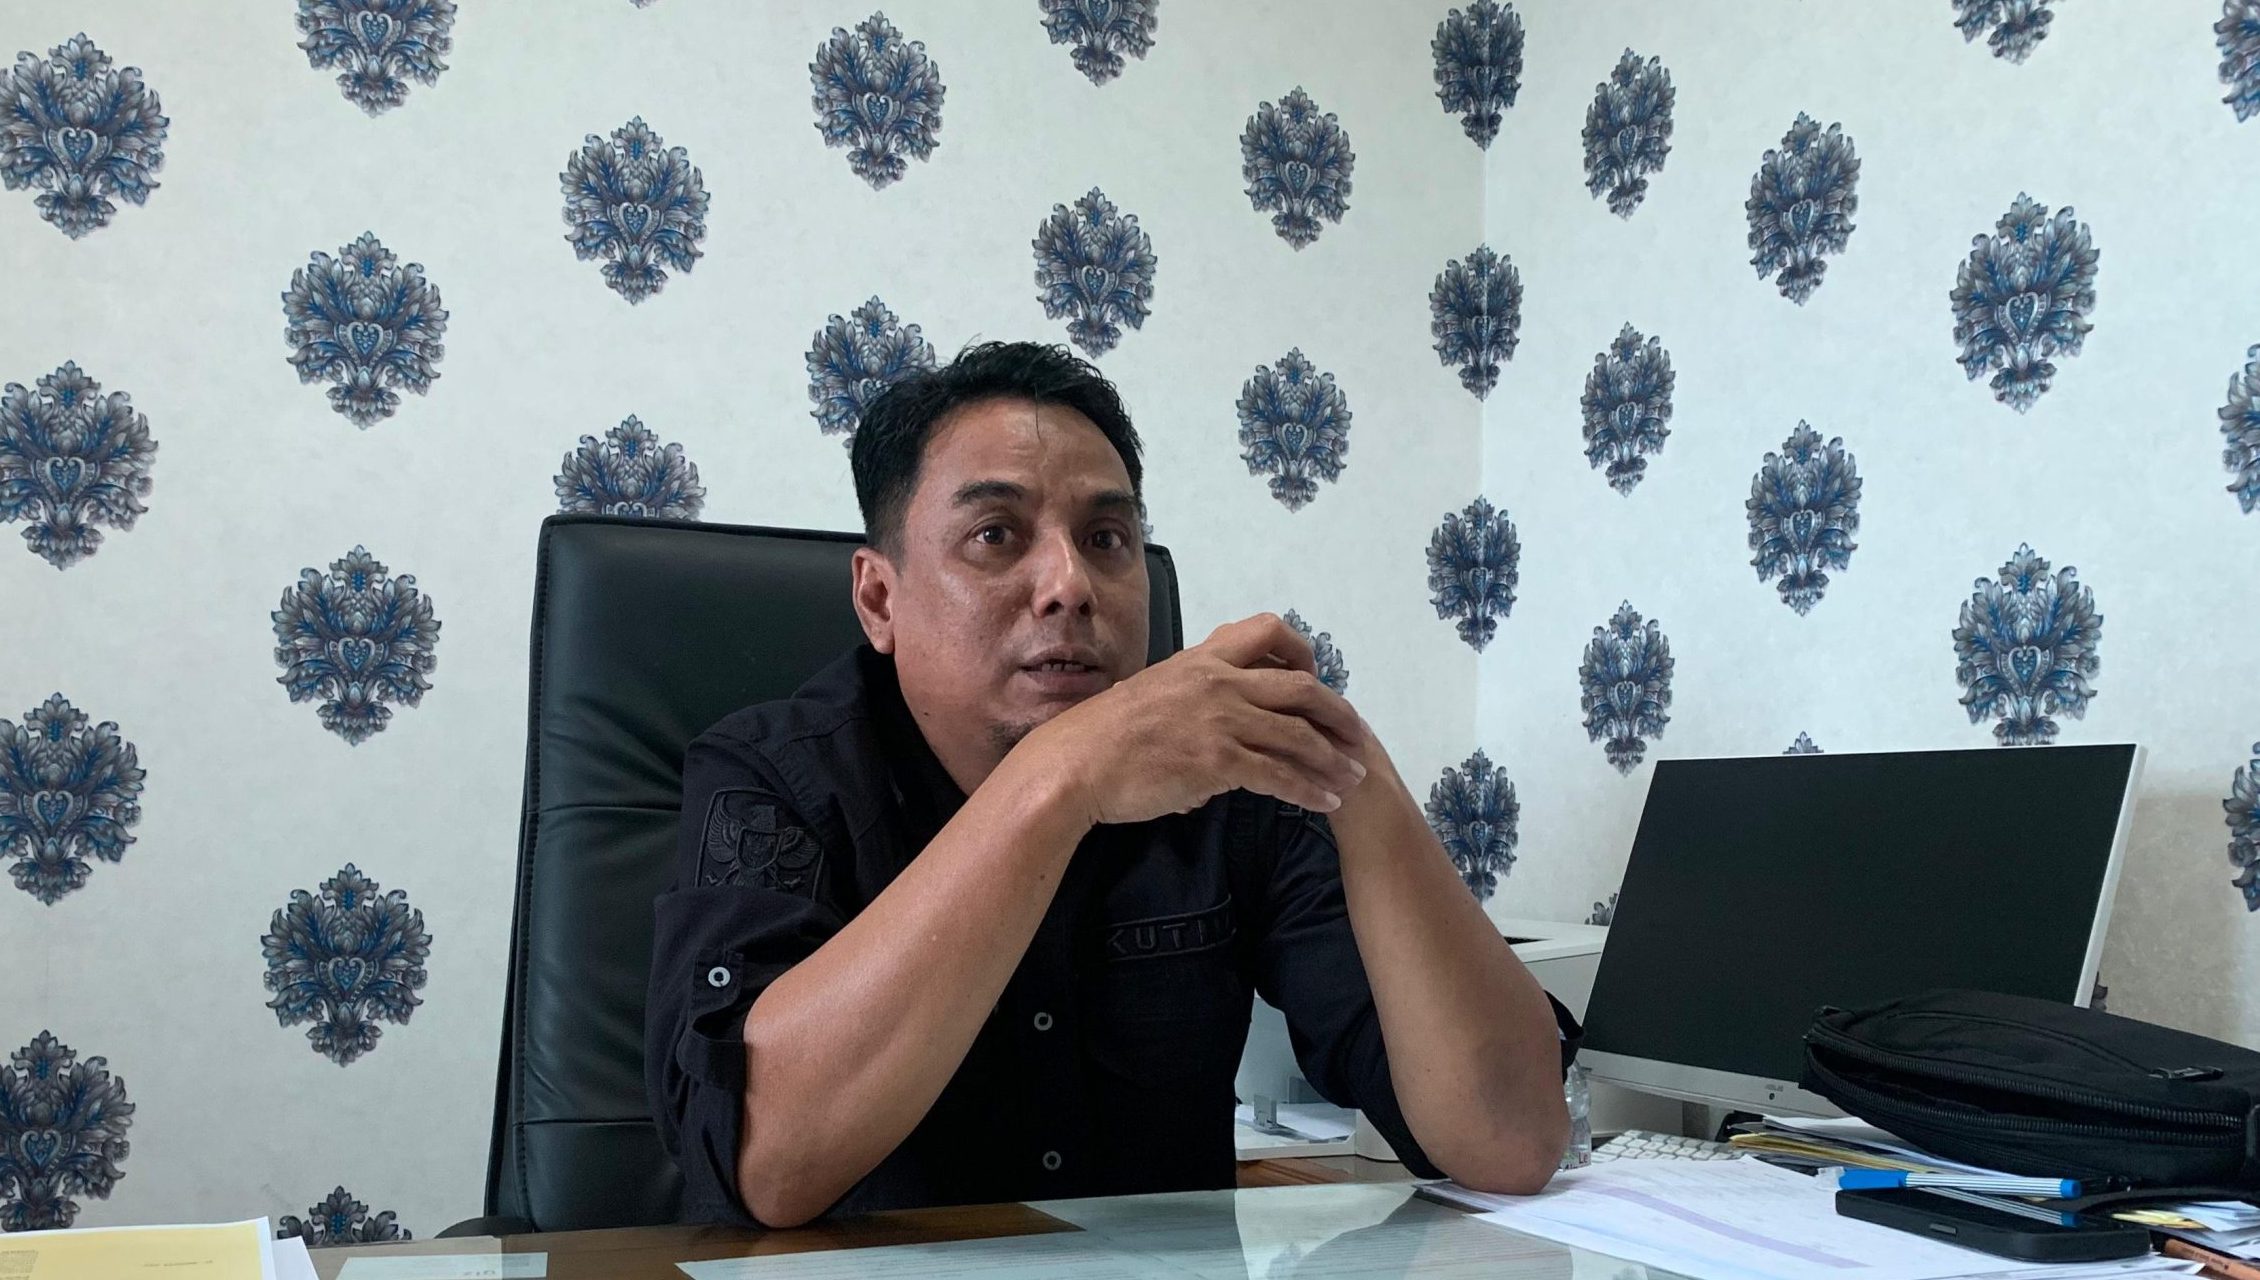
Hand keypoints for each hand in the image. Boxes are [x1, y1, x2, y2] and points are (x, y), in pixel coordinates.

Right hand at [1024, 613, 1371, 826]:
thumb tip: (1209, 735)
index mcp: (1201, 659)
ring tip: (1352, 778)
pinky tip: (1324, 803)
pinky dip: (1308, 790)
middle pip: (1300, 686)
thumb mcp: (1150, 695)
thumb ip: (1189, 702)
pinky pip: (1278, 775)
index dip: (1303, 650)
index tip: (1317, 676)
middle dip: (1337, 712)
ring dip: (1332, 759)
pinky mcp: (1216, 761)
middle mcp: (1217, 681)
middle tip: (1356, 736)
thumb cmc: (1102, 737)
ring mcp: (1219, 720)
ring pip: (1298, 734)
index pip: (1267, 631)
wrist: (1073, 764)